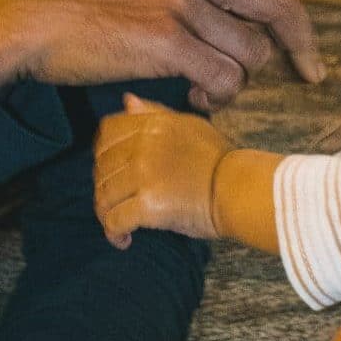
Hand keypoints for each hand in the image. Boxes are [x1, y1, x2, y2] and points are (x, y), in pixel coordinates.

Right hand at [0, 0, 323, 111]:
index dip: (283, 10)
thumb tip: (240, 1)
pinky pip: (225, 77)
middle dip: (300, 43)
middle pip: (278, 4)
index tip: (295, 38)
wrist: (18, 11)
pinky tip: (195, 94)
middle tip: (310, 72)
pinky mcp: (167, 39)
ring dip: (236, 77)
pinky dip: (218, 94)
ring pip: (251, 50)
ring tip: (205, 84)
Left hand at [94, 93, 229, 246]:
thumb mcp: (188, 125)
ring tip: (119, 223)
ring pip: (103, 195)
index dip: (102, 152)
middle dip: (104, 186)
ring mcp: (143, 175)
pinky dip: (114, 234)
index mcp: (152, 125)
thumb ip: (154, 113)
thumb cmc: (219, 160)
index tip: (111, 169)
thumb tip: (127, 100)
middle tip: (118, 201)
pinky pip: (114, 220)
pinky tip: (124, 240)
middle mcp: (143, 147)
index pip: (107, 131)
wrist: (239, 190)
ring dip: (106, 213)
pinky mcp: (148, 205)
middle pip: (101, 166)